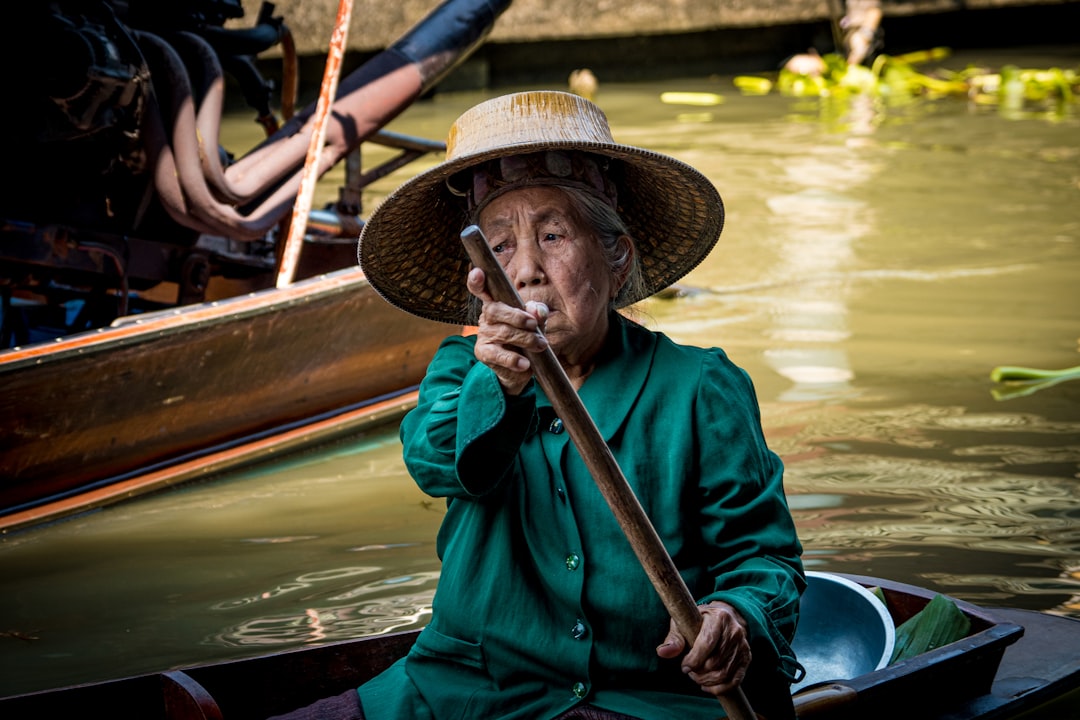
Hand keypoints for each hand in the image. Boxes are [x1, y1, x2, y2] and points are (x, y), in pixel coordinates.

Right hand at [467, 267, 548, 394]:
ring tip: (540, 345)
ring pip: (503, 332)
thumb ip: (537, 315)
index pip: (483, 289)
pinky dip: (514, 359)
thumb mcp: (535, 324)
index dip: (477, 281)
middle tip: (534, 325)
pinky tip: (525, 363)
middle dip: (517, 317)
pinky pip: (498, 355)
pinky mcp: (483, 353)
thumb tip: (537, 310)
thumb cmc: (526, 339)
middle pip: (496, 310)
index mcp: (497, 304)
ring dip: (525, 339)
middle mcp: (487, 317)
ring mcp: (483, 335)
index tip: (477, 272)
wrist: (520, 368)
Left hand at [656, 601, 751, 697]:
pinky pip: (735, 681)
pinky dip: (719, 689)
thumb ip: (674, 639)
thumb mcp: (684, 623)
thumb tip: (662, 652)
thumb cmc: (698, 621)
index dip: (694, 660)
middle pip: (715, 662)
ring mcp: (742, 645)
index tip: (684, 667)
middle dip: (698, 672)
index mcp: (719, 618)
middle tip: (689, 671)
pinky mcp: (746, 658)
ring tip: (696, 677)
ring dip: (707, 681)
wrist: (724, 617)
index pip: (707, 643)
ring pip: (724, 674)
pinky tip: (707, 686)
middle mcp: (734, 631)